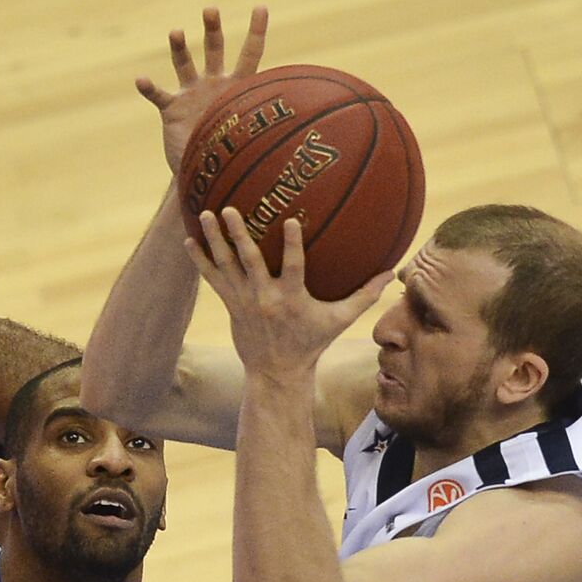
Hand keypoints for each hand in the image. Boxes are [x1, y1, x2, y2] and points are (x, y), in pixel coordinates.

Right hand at [138, 6, 269, 173]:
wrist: (203, 170)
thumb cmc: (231, 152)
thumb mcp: (254, 135)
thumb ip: (269, 125)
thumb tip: (306, 128)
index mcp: (237, 86)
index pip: (250, 53)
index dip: (256, 30)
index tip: (260, 8)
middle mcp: (213, 83)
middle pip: (214, 49)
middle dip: (213, 28)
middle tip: (211, 10)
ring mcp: (191, 94)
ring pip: (185, 65)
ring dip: (180, 48)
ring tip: (176, 33)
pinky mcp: (171, 109)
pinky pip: (159, 95)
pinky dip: (149, 88)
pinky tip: (142, 80)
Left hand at [185, 208, 392, 376]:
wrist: (277, 372)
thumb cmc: (311, 343)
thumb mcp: (339, 321)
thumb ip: (364, 296)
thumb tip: (392, 272)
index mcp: (292, 299)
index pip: (294, 267)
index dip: (292, 245)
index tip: (290, 220)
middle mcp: (265, 298)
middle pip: (249, 262)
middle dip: (239, 235)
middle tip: (228, 209)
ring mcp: (244, 301)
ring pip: (226, 266)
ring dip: (215, 240)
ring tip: (204, 213)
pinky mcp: (230, 304)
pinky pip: (212, 278)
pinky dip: (200, 260)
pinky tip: (188, 240)